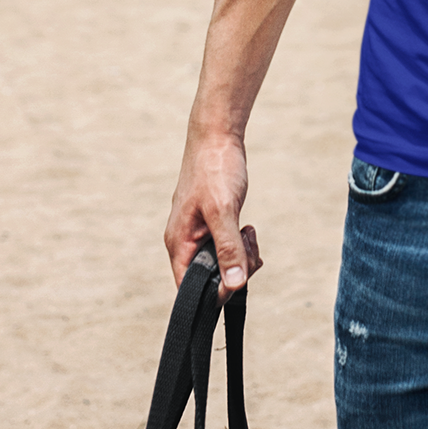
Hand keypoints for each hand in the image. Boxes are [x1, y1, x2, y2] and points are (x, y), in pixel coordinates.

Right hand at [164, 128, 262, 301]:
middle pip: (210, 278)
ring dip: (241, 254)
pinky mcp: (211, 225)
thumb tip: (234, 285)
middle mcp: (185, 242)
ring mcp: (198, 233)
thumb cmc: (215, 169)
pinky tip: (247, 228)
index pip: (189, 288)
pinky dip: (241, 243)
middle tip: (247, 243)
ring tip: (247, 232)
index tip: (239, 275)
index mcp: (179, 243)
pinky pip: (227, 248)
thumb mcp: (223, 210)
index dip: (215, 291)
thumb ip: (228, 249)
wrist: (217, 137)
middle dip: (235, 268)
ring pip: (222, 263)